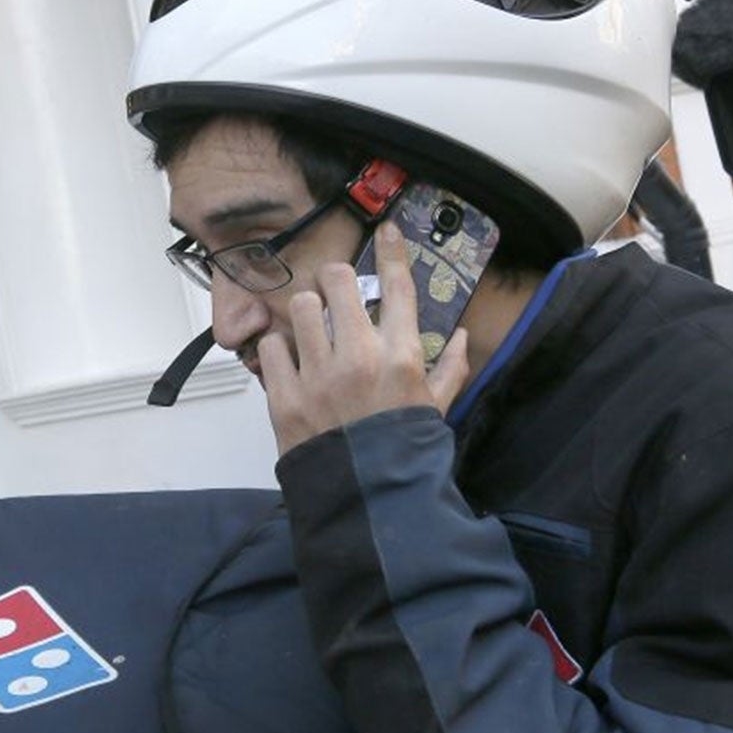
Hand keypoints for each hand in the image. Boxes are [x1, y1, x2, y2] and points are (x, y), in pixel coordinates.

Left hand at [260, 221, 471, 455]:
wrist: (367, 501)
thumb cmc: (403, 453)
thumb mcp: (435, 410)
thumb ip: (450, 370)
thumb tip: (461, 336)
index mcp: (401, 357)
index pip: (398, 286)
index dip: (392, 250)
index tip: (387, 231)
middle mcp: (359, 357)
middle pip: (337, 280)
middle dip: (336, 280)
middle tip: (336, 294)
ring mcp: (318, 376)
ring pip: (301, 307)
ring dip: (308, 314)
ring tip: (313, 332)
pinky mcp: (284, 397)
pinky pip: (272, 346)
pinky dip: (280, 350)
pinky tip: (292, 364)